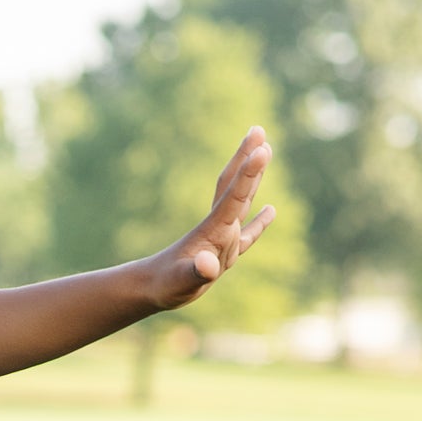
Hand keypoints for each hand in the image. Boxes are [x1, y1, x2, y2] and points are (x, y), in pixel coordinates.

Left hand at [152, 127, 275, 309]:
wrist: (151, 290)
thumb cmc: (166, 286)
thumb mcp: (181, 281)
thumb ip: (197, 272)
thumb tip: (208, 265)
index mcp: (213, 230)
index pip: (234, 196)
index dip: (249, 173)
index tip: (261, 148)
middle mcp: (220, 228)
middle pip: (234, 186)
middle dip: (247, 159)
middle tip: (258, 130)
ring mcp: (222, 239)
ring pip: (242, 201)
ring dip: (253, 177)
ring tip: (264, 151)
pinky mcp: (223, 253)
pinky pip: (247, 233)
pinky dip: (259, 221)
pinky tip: (270, 210)